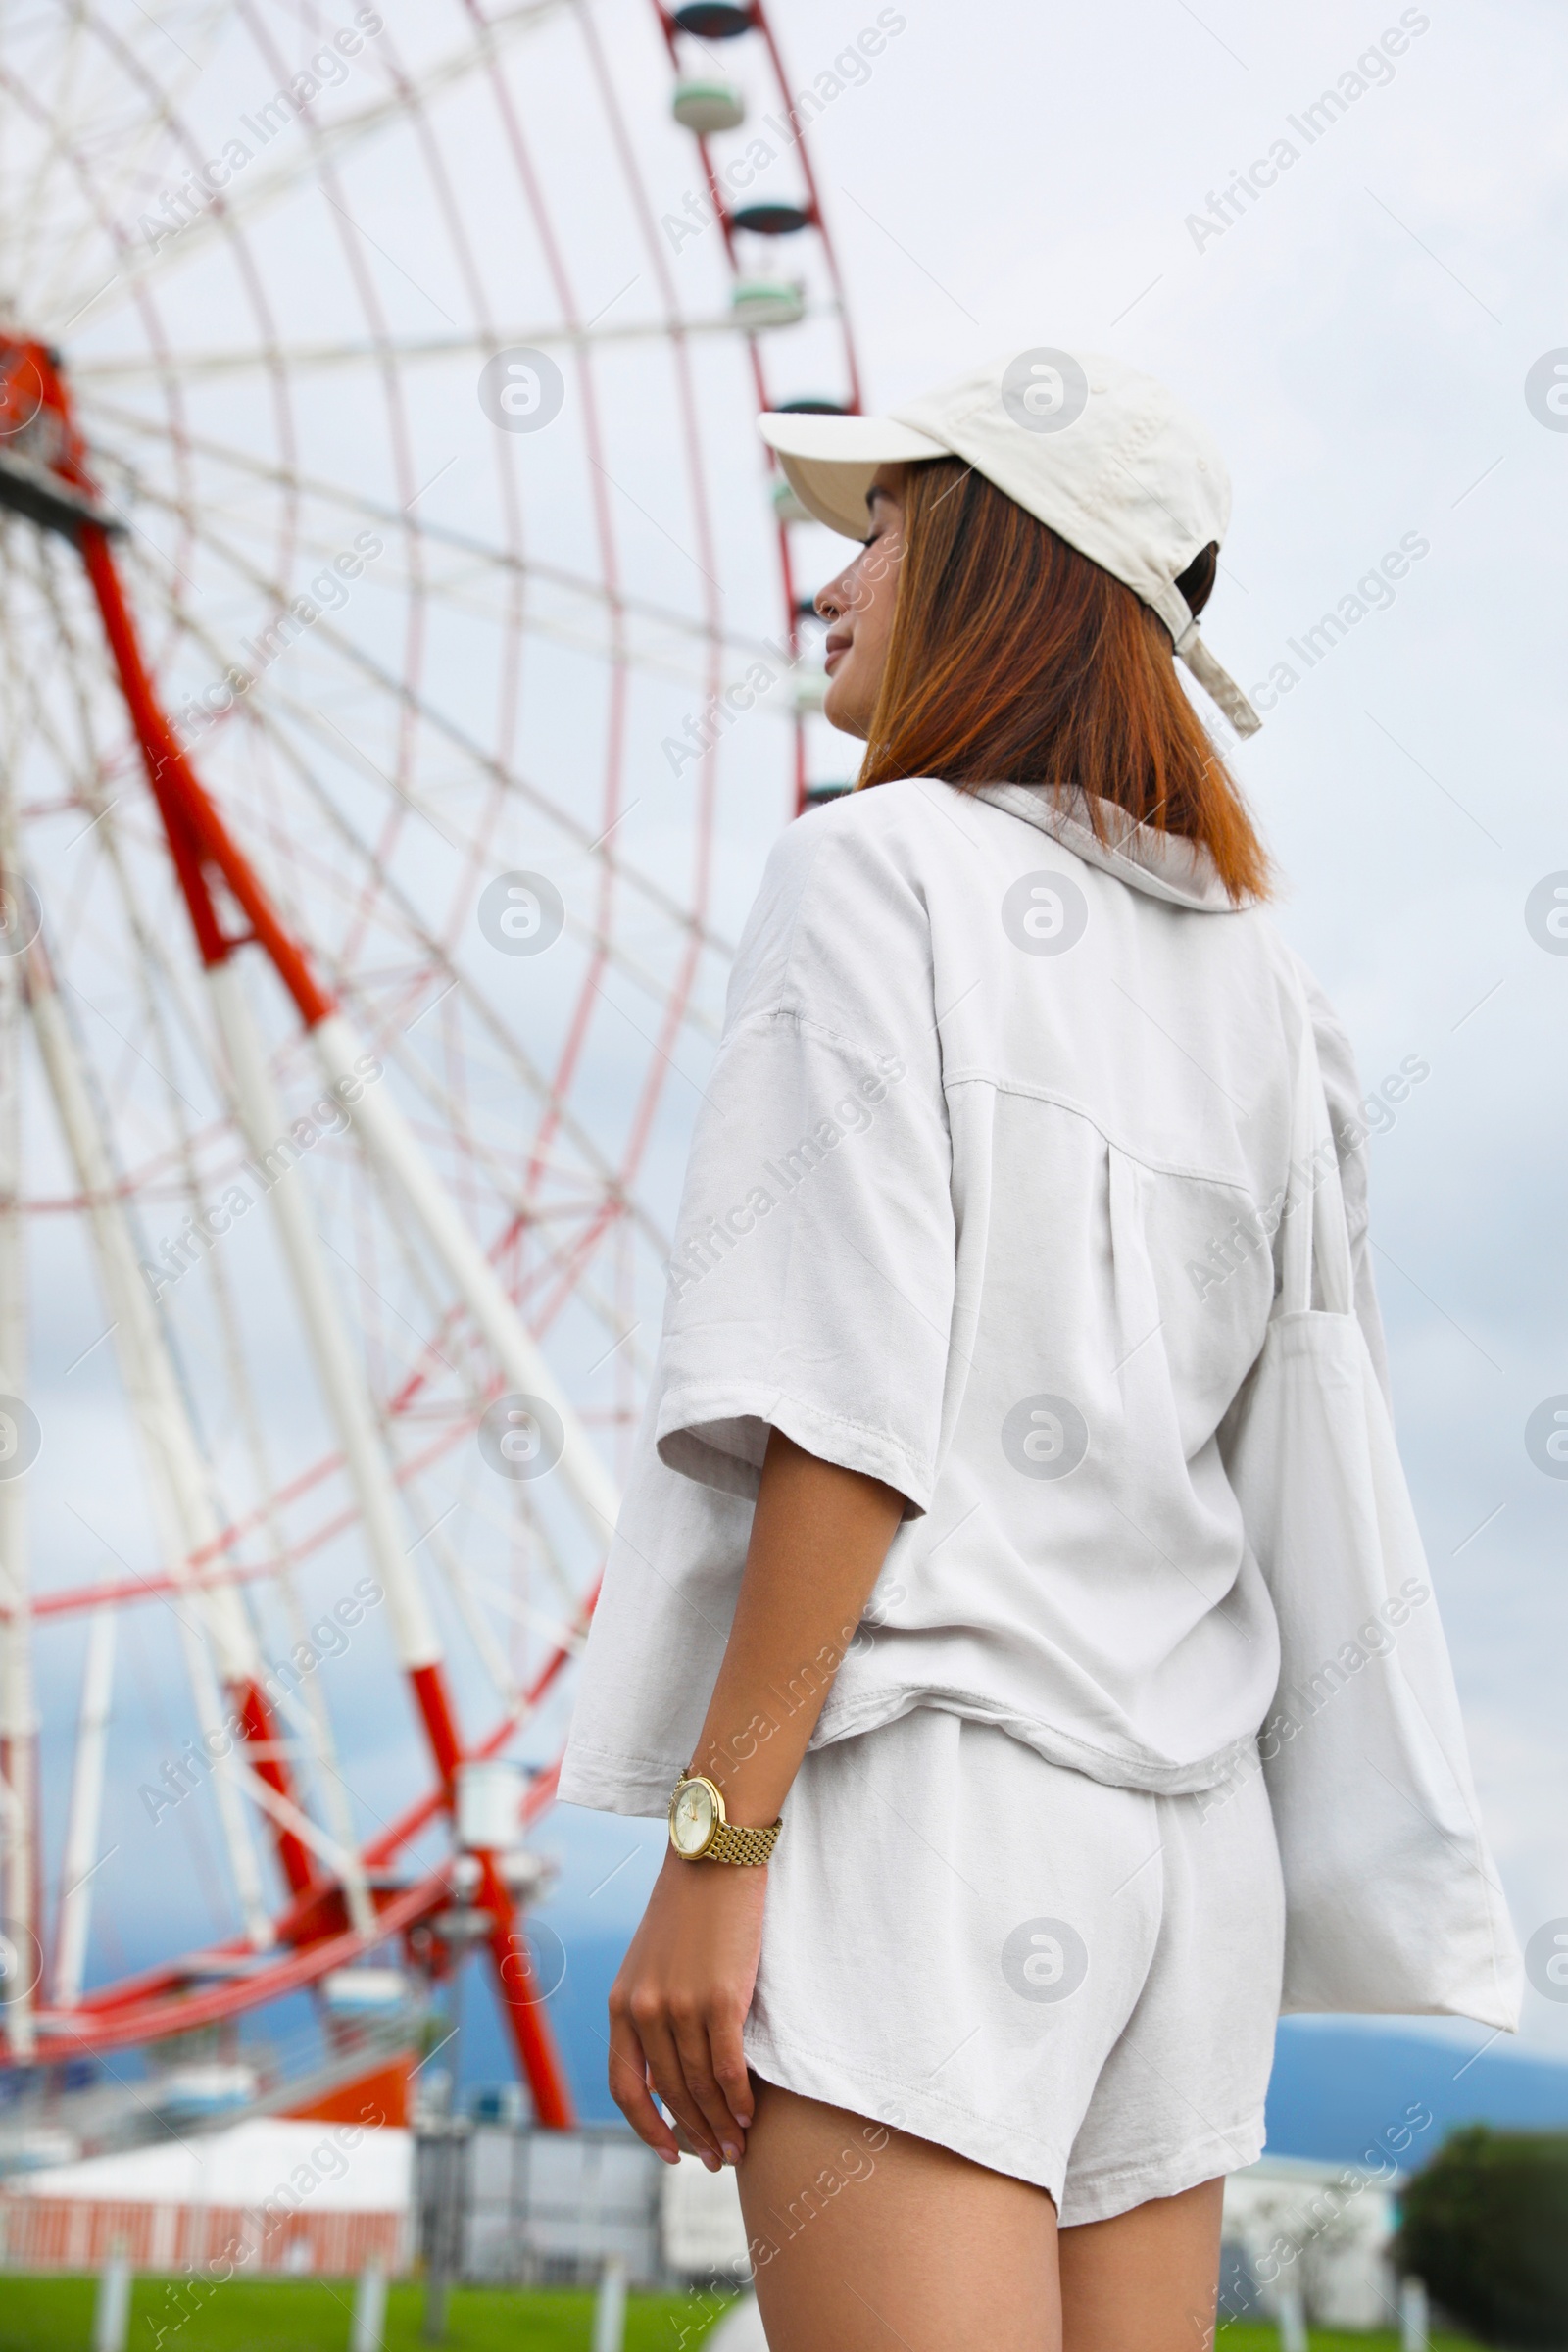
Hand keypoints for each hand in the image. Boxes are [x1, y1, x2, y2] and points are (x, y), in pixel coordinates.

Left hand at [608, 1849, 766, 2169]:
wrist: (713, 1855)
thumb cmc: (690, 1905)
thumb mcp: (652, 1959)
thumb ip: (653, 2006)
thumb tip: (671, 2064)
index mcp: (622, 2002)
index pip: (625, 2087)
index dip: (647, 2128)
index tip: (670, 2152)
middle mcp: (644, 2009)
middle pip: (669, 2094)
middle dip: (694, 2135)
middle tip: (717, 2160)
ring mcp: (681, 2005)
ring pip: (700, 2087)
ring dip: (719, 2126)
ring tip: (737, 2148)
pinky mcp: (720, 1998)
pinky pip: (728, 2068)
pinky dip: (739, 2099)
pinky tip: (749, 2116)